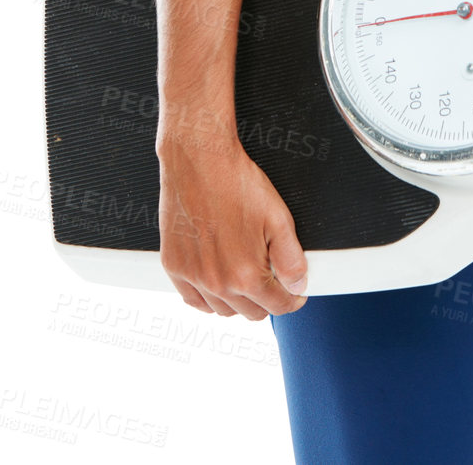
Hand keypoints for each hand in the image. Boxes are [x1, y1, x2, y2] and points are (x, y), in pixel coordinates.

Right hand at [158, 136, 309, 320]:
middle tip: (272, 277)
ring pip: (223, 310)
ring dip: (238, 300)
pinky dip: (209, 298)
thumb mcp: (278, 218)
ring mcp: (192, 277)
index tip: (295, 291)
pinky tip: (218, 281)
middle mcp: (217, 283)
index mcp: (246, 275)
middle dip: (267, 299)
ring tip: (245, 274)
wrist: (199, 159)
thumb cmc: (235, 182)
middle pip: (251, 313)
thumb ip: (291, 259)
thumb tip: (298, 285)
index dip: (292, 299)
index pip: (277, 306)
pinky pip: (194, 301)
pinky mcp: (174, 267)